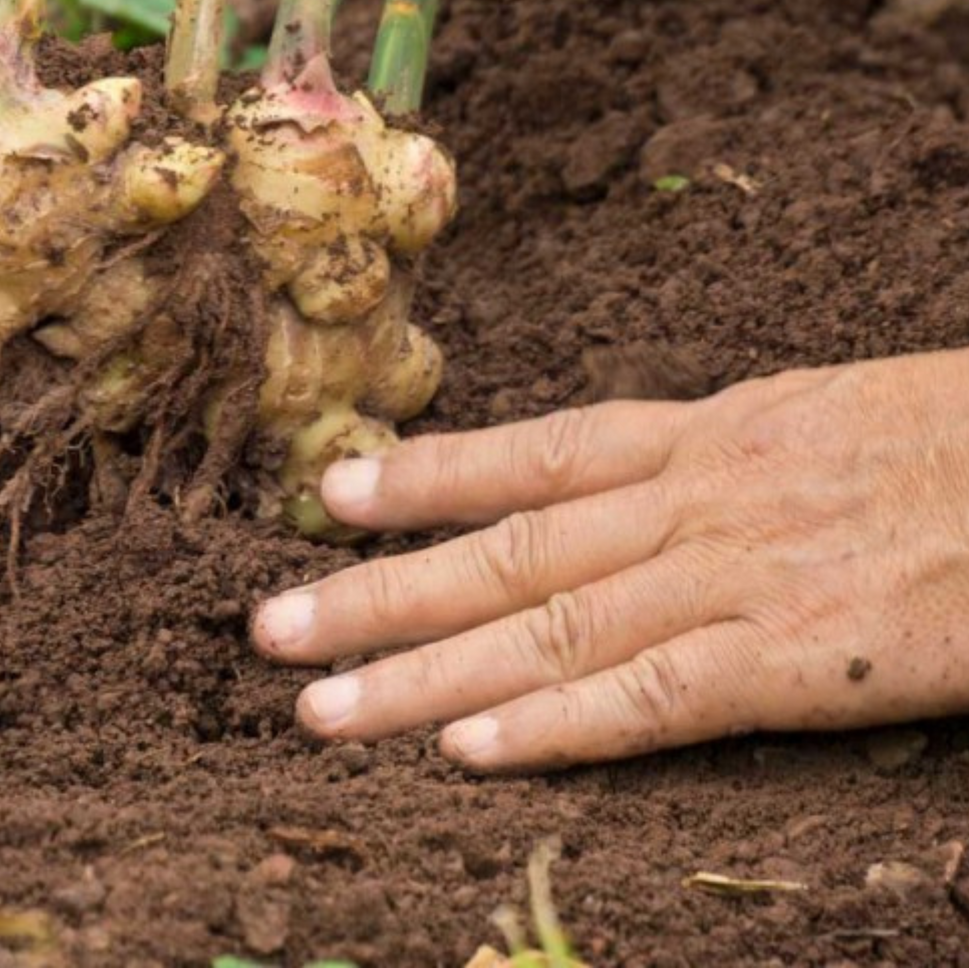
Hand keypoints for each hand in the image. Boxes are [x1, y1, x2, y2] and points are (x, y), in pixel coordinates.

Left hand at [252, 354, 968, 771]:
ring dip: (423, 673)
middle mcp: (694, 499)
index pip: (532, 455)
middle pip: (506, 550)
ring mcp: (738, 578)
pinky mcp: (799, 660)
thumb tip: (638, 484)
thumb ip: (716, 458)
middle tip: (269, 625)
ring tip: (321, 705)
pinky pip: (650, 699)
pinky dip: (552, 726)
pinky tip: (463, 752)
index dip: (423, 475)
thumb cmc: (957, 442)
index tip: (328, 492)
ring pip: (546, 628)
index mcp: (705, 435)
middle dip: (378, 590)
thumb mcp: (818, 416)